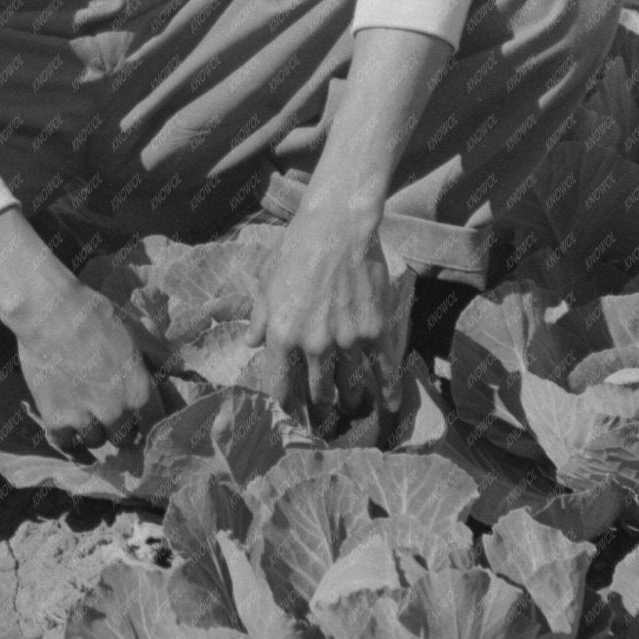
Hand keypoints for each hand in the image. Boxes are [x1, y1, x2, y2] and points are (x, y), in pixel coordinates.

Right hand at [13, 280, 164, 456]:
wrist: (50, 312)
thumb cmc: (96, 315)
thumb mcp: (136, 332)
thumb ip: (159, 357)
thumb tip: (184, 370)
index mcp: (139, 391)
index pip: (153, 426)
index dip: (146, 423)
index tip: (138, 419)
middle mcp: (115, 411)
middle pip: (124, 438)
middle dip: (119, 427)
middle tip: (109, 411)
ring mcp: (85, 417)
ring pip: (96, 441)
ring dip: (93, 431)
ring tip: (86, 412)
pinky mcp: (56, 418)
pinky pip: (66, 443)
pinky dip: (67, 436)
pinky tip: (66, 423)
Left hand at [247, 205, 403, 429]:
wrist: (337, 226)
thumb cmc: (296, 248)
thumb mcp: (267, 281)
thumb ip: (259, 317)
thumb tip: (250, 343)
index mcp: (281, 334)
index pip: (280, 387)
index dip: (286, 404)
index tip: (291, 410)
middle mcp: (312, 344)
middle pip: (316, 392)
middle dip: (319, 406)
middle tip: (322, 412)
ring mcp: (346, 340)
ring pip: (348, 387)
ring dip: (348, 400)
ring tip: (348, 405)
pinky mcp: (375, 330)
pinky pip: (384, 370)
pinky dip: (388, 392)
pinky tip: (389, 406)